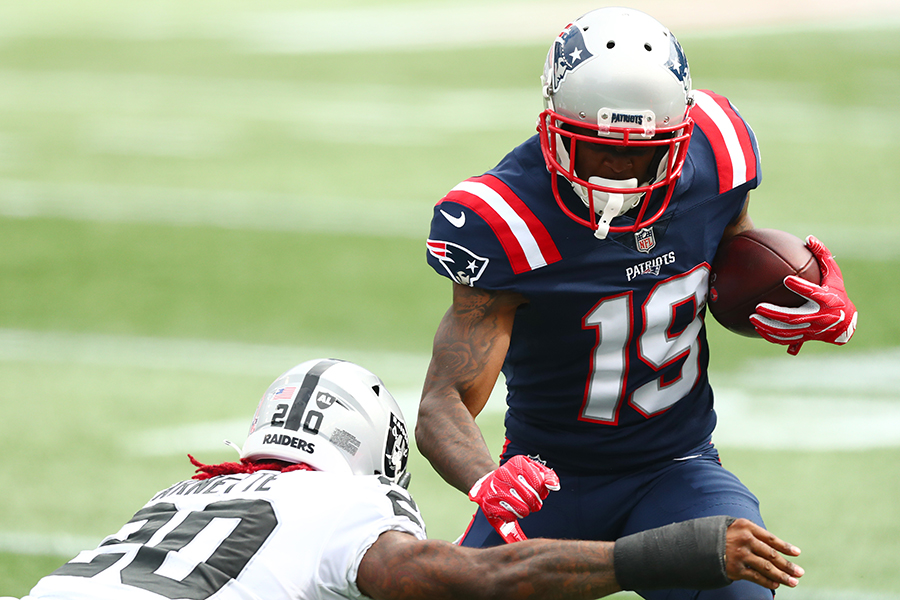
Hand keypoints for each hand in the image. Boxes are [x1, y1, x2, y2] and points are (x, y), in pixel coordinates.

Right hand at [468, 455, 559, 542]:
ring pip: (521, 509)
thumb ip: (548, 476)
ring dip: (525, 511)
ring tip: (523, 507)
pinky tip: (511, 509)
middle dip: (535, 504)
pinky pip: (509, 516)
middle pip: (530, 497)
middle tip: (533, 504)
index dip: (542, 492)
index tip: (539, 493)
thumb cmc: (516, 478)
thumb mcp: (533, 470)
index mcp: (517, 463)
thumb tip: (554, 486)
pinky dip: (513, 516)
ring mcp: (495, 488)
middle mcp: (504, 473)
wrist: (488, 482)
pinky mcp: (488, 503)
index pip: (538, 483)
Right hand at [724, 518, 803, 589]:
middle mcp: (745, 540)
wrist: (697, 545)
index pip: (771, 538)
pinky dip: (768, 582)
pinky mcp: (736, 569)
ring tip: (793, 582)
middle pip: (772, 554)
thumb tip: (774, 548)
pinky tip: (776, 585)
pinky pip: (757, 577)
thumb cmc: (719, 536)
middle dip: (788, 565)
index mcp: (746, 526)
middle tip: (800, 572)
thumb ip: (752, 534)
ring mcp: (740, 555)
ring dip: (782, 576)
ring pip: (767, 567)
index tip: (797, 553)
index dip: (785, 547)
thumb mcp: (734, 527)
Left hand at [750, 235, 856, 354]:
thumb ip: (823, 256)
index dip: (800, 287)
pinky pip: (786, 339)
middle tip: (758, 306)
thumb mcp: (834, 275)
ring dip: (768, 326)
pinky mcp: (805, 337)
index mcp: (827, 300)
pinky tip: (757, 329)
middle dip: (775, 313)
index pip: (813, 293)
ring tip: (752, 318)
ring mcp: (811, 330)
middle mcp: (819, 317)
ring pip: (787, 331)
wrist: (845, 324)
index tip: (786, 279)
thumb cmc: (837, 293)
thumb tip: (809, 238)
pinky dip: (771, 336)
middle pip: (794, 317)